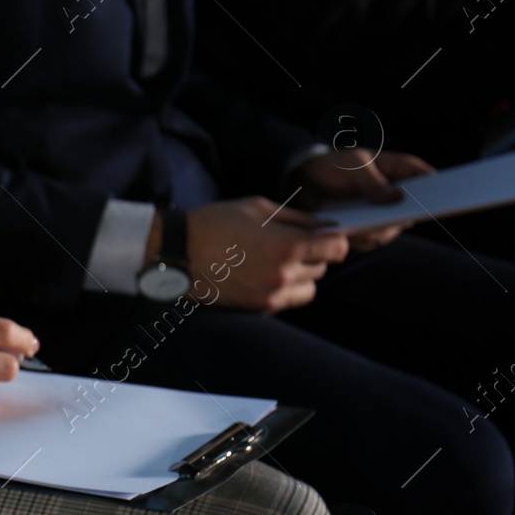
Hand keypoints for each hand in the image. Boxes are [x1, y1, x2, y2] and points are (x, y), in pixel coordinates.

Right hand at [187, 197, 348, 313]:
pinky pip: (286, 300)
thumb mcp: (259, 207)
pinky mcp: (257, 307)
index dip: (334, 241)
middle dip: (312, 256)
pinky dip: (282, 290)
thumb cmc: (215, 222)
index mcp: (288, 246)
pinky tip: (261, 275)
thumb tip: (325, 227)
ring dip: (300, 276)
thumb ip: (298, 218)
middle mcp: (284, 274)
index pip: (337, 248)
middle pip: (322, 268)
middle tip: (288, 245)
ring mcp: (270, 294)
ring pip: (308, 288)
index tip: (324, 237)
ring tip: (276, 263)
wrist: (178, 251)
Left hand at [294, 148, 435, 249]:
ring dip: (379, 231)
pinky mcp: (366, 229)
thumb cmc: (334, 166)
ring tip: (363, 228)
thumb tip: (397, 198)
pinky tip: (349, 234)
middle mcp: (396, 196)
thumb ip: (372, 180)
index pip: (426, 178)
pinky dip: (361, 238)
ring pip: (392, 229)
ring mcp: (383, 214)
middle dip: (406, 216)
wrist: (304, 184)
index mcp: (400, 170)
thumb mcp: (352, 166)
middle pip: (413, 209)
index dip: (437, 188)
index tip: (442, 197)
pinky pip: (370, 240)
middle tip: (401, 220)